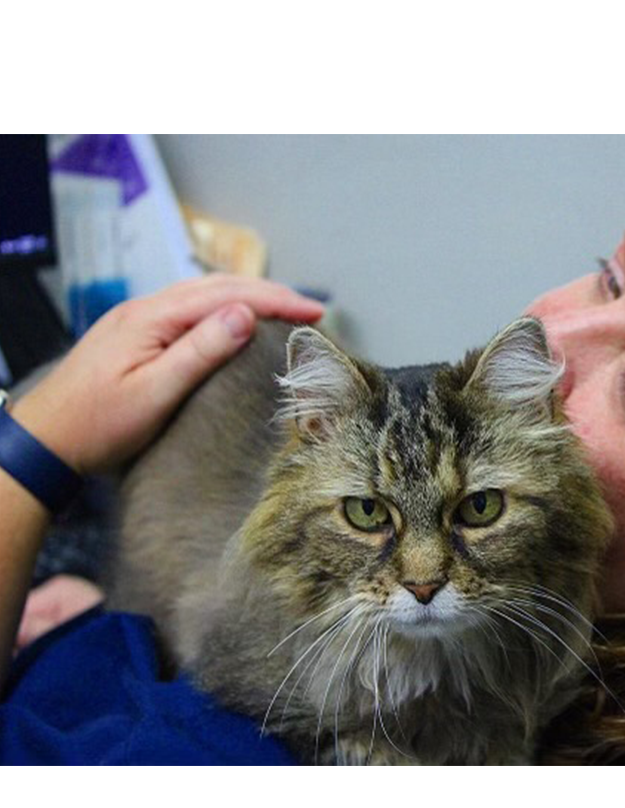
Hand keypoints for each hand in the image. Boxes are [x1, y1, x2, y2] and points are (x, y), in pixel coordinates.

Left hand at [11, 275, 324, 474]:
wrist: (45, 439)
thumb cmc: (99, 424)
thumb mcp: (155, 392)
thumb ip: (200, 351)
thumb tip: (246, 314)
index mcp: (154, 317)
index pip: (228, 296)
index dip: (276, 301)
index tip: (315, 313)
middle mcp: (147, 308)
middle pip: (218, 286)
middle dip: (269, 293)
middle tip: (311, 310)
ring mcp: (139, 319)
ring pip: (204, 293)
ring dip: (248, 296)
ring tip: (284, 309)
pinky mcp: (137, 334)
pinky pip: (190, 308)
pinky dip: (224, 307)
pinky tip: (235, 319)